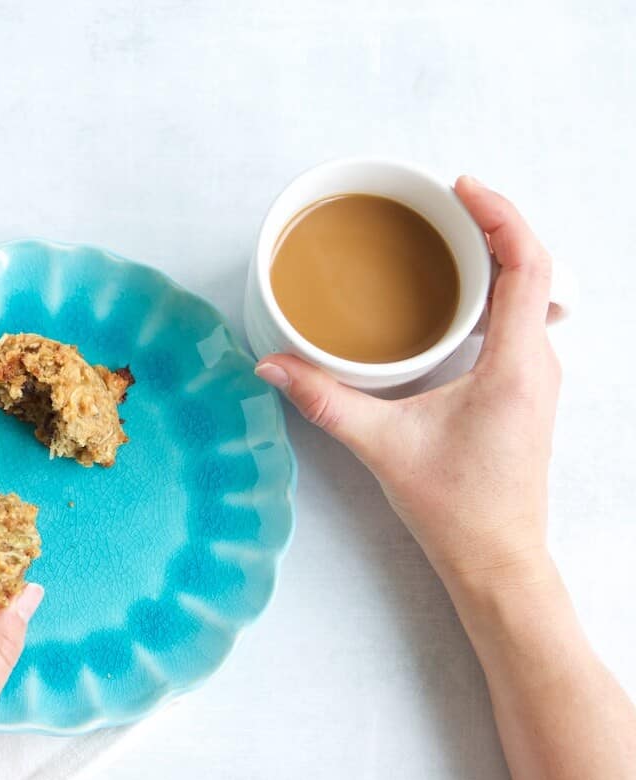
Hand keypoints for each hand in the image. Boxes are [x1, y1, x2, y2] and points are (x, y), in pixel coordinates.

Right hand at [255, 176, 559, 600]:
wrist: (496, 558)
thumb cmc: (455, 508)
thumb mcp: (381, 446)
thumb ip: (323, 399)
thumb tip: (273, 366)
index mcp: (515, 367)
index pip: (528, 266)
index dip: (500, 215)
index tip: (461, 188)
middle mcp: (539, 364)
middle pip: (535, 268)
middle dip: (496, 223)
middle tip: (446, 202)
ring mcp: (538, 377)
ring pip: (533, 293)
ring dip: (499, 256)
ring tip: (452, 235)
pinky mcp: (527, 390)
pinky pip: (523, 319)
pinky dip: (498, 290)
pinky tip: (459, 295)